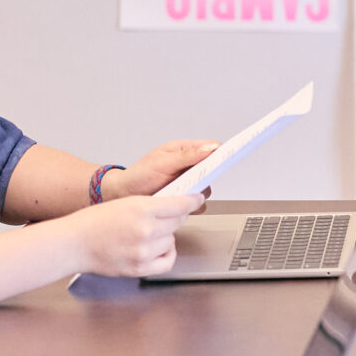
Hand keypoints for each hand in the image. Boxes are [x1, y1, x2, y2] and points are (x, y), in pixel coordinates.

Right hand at [67, 188, 203, 276]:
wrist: (74, 244)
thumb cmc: (95, 222)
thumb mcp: (126, 202)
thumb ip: (153, 205)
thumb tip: (178, 206)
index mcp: (142, 208)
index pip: (180, 204)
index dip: (192, 200)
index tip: (197, 199)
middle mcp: (145, 229)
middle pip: (178, 222)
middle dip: (174, 217)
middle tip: (163, 217)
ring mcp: (143, 251)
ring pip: (172, 240)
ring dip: (166, 236)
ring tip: (148, 233)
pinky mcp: (140, 268)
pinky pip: (167, 261)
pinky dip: (166, 254)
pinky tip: (157, 248)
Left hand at [104, 139, 223, 199]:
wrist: (123, 196)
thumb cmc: (138, 175)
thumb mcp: (162, 162)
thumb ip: (187, 156)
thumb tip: (210, 148)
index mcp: (184, 151)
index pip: (211, 148)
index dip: (223, 152)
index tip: (232, 154)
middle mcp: (188, 166)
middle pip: (212, 170)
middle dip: (206, 177)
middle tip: (195, 181)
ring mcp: (187, 183)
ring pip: (206, 189)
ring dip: (196, 194)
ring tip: (180, 194)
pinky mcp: (183, 199)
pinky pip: (197, 204)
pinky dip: (191, 206)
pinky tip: (179, 205)